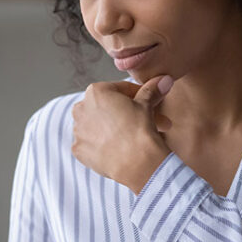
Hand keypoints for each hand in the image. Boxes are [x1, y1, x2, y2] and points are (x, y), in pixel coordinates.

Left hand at [71, 75, 173, 192]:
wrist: (136, 162)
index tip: (147, 102)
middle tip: (144, 121)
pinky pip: (91, 143)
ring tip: (131, 137)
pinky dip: (102, 145)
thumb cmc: (139, 129)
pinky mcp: (78, 149)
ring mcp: (77, 130)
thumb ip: (151, 90)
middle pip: (107, 108)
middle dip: (125, 113)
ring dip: (112, 128)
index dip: (136, 95)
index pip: (119, 90)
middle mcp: (81, 108)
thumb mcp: (146, 105)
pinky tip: (117, 149)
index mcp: (95, 92)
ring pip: (97, 125)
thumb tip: (164, 80)